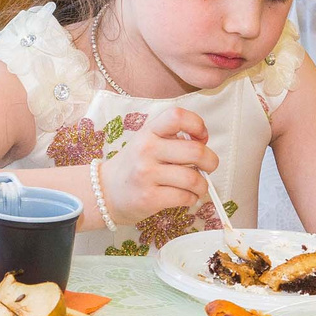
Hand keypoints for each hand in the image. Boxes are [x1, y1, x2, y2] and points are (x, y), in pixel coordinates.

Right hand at [102, 105, 216, 225]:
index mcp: (149, 132)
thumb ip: (171, 139)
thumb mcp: (146, 142)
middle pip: (196, 151)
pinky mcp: (149, 198)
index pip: (178, 116)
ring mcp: (146, 174)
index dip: (198, 125)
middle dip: (211, 161)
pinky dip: (192, 199)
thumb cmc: (133, 166)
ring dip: (202, 185)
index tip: (202, 138)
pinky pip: (185, 197)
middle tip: (208, 167)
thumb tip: (203, 145)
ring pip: (193, 178)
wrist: (105, 191)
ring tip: (198, 187)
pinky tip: (186, 197)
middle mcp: (146, 150)